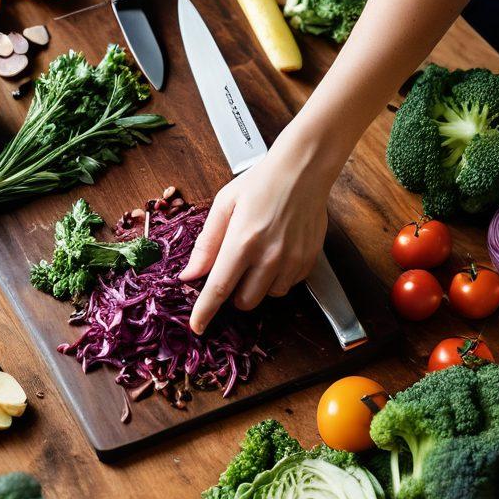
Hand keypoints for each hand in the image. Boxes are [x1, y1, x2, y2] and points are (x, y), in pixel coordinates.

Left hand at [179, 137, 330, 334]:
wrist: (302, 171)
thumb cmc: (260, 183)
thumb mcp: (224, 205)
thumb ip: (206, 244)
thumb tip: (190, 274)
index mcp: (243, 241)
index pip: (219, 289)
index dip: (205, 312)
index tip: (196, 327)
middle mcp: (270, 256)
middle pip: (245, 301)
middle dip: (234, 291)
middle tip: (234, 266)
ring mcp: (292, 260)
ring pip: (268, 296)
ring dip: (258, 285)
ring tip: (258, 256)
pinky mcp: (308, 261)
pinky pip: (288, 285)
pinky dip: (278, 277)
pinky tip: (276, 253)